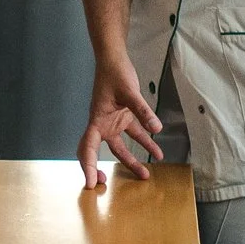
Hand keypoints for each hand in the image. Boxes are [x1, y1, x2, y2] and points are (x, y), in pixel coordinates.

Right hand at [78, 60, 164, 187]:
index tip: (91, 181)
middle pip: (98, 152)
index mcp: (97, 120)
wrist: (114, 59)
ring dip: (131, 161)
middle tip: (104, 184)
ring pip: (120, 147)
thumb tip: (156, 129)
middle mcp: (102, 125)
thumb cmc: (114, 73)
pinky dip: (145, 143)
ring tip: (144, 176)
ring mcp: (113, 122)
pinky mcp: (124, 118)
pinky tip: (157, 152)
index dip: (87, 165)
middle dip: (99, 169)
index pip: (87, 147)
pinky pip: (134, 135)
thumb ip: (143, 111)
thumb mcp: (130, 92)